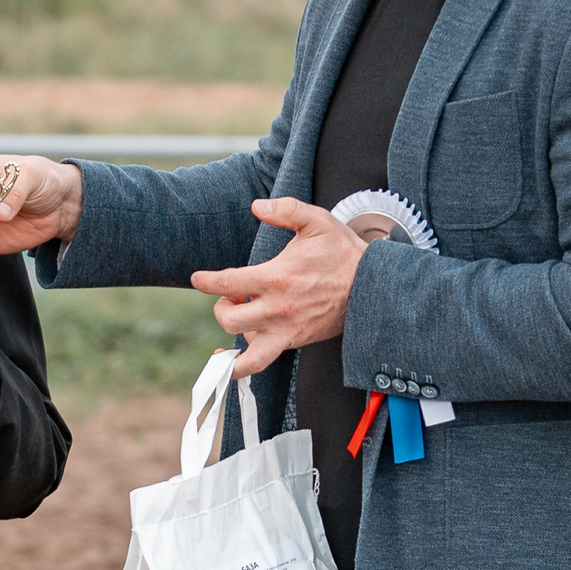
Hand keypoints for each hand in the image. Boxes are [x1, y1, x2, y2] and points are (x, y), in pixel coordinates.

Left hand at [191, 198, 368, 377]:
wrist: (372, 286)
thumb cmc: (342, 253)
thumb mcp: (317, 222)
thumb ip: (286, 210)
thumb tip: (257, 206)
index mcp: (278, 278)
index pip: (228, 282)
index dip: (206, 281)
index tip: (197, 278)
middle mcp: (278, 309)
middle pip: (230, 319)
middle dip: (221, 306)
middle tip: (232, 294)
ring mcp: (287, 330)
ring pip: (245, 350)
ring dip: (233, 333)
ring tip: (240, 314)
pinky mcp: (295, 342)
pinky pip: (261, 361)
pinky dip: (244, 363)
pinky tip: (234, 355)